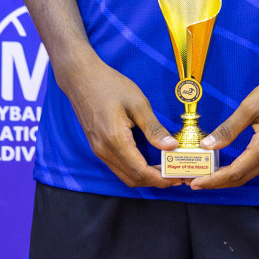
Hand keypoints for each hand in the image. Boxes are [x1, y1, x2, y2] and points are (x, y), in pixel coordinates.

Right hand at [56, 55, 181, 188]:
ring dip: (144, 177)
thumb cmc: (110, 85)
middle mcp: (104, 151)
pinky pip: (117, 166)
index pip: (141, 171)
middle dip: (155, 181)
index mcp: (115, 140)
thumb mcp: (138, 103)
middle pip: (133, 179)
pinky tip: (147, 160)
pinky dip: (134, 169)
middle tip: (174, 174)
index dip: (161, 178)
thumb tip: (172, 147)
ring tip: (164, 168)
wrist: (80, 78)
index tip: (177, 177)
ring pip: (124, 175)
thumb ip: (154, 128)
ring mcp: (98, 150)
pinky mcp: (97, 147)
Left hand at [191, 61, 258, 189]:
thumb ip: (229, 128)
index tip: (195, 183)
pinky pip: (258, 165)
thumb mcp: (251, 106)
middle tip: (195, 181)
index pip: (236, 172)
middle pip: (242, 178)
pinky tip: (227, 163)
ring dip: (228, 177)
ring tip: (207, 174)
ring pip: (250, 173)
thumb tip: (207, 145)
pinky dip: (240, 168)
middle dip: (218, 182)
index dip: (214, 180)